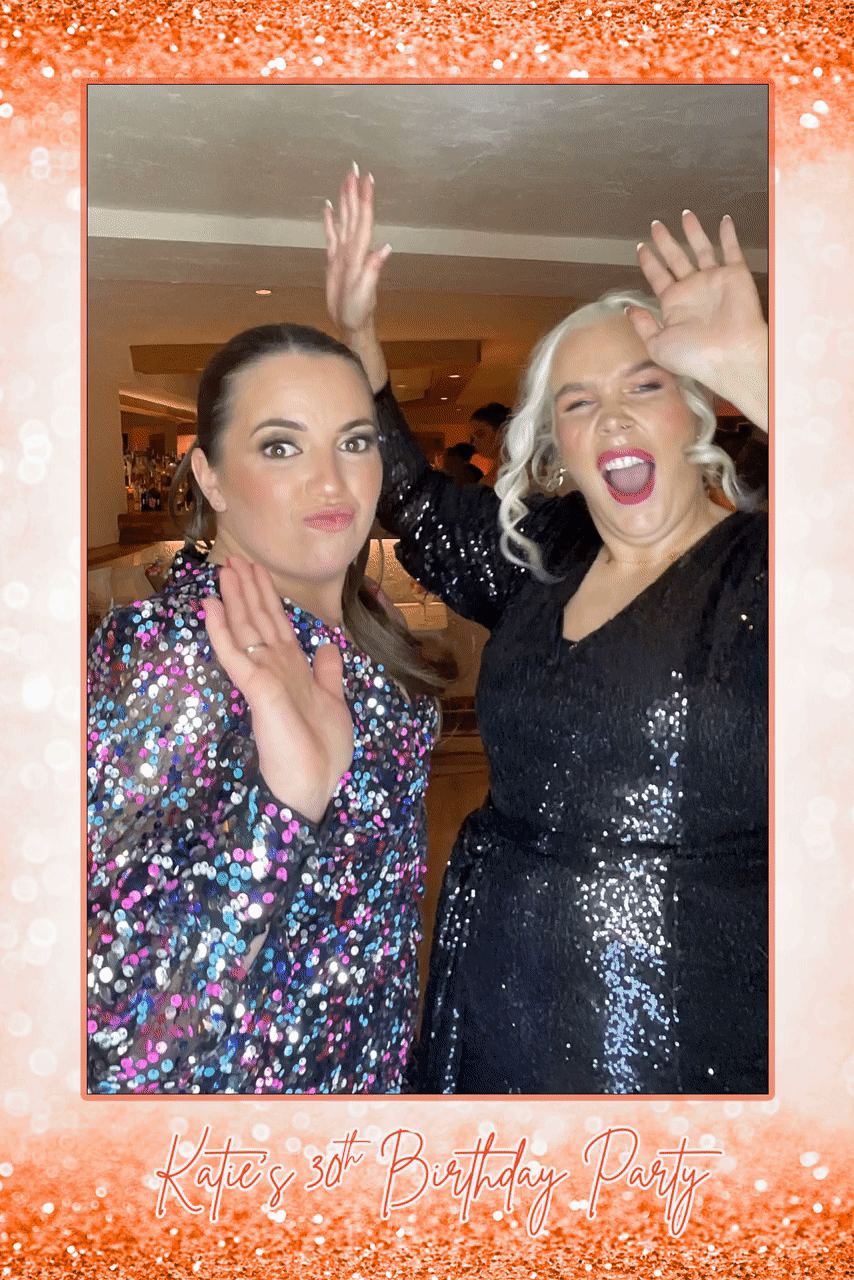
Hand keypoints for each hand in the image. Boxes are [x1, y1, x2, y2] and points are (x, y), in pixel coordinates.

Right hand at [203, 556, 353, 824]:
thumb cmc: (322, 752)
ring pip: (245, 629)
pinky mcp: (256, 689)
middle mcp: (275, 669)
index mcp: (292, 670)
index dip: (266, 597)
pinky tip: (211, 605)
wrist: (315, 785)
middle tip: (233, 559)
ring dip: (234, 598)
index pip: (276, 625)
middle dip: (247, 589)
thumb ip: (328, 673)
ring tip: (223, 570)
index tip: (256, 570)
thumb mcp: (334, 702)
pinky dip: (222, 629)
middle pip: (258, 620)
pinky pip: (235, 654)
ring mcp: (262, 677)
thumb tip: (328, 645)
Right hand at [324, 167, 391, 337]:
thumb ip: (373, 270)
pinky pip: (331, 235)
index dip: (365, 199)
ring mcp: (344, 253)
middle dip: (354, 190)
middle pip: (353, 214)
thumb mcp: (365, 292)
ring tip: (345, 179)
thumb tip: (385, 248)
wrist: (351, 322)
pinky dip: (330, 220)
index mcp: (360, 253)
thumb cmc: (358, 311)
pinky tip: (329, 207)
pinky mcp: (334, 260)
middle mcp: (353, 249)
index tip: (366, 179)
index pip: (363, 220)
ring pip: (344, 219)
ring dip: (345, 199)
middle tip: (354, 167)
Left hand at [630, 212, 767, 429]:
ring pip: (701, 249)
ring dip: (693, 231)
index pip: (658, 276)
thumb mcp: (657, 344)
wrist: (730, 355)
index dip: (648, 261)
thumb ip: (642, 325)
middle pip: (676, 258)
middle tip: (655, 225)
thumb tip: (628, 310)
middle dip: (665, 241)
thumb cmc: (694, 356)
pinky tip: (724, 221)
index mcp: (673, 304)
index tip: (640, 247)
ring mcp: (713, 280)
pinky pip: (731, 250)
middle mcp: (692, 289)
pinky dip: (728, 235)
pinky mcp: (735, 275)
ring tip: (685, 214)